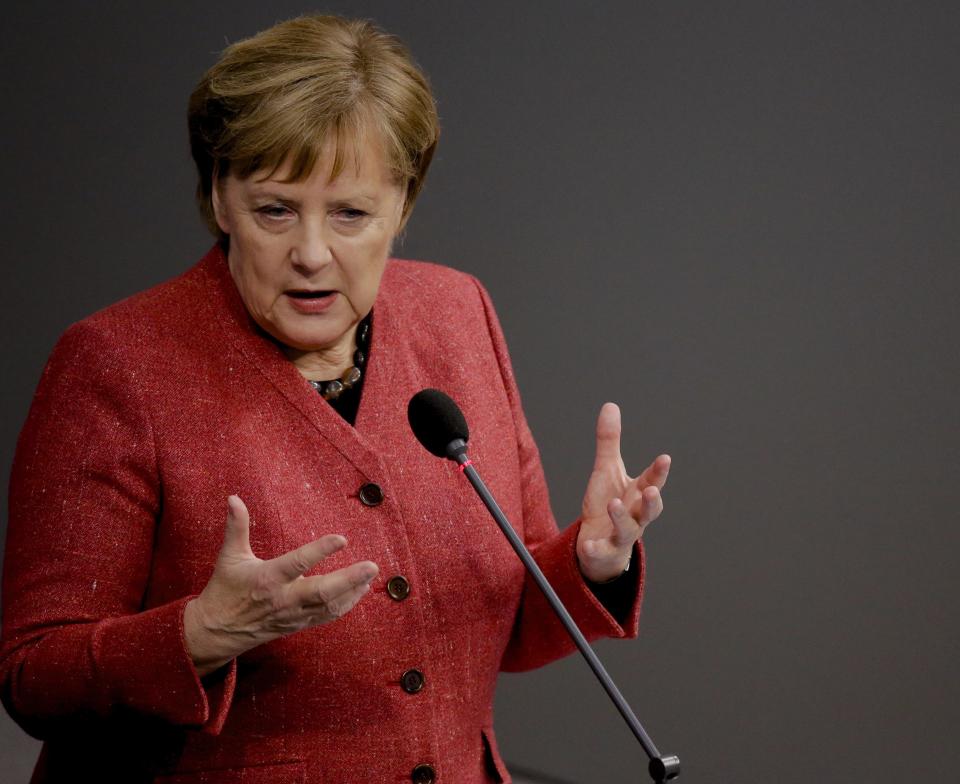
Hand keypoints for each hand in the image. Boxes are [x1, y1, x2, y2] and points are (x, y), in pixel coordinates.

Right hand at [183, 495, 377, 676]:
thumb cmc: (225, 589)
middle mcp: (284, 599)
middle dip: (349, 579)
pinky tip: (360, 591)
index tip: (342, 539)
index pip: (297, 564)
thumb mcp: (229, 556)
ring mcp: (293, 614)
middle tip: (372, 566)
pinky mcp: (299, 624)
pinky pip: (327, 616)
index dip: (320, 551)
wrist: (218, 631)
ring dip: (353, 591)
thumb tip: (233, 497)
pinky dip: (346, 604)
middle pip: (321, 592)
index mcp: (267, 579)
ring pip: (329, 607)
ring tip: (370, 575)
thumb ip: (236, 526)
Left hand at [576, 403, 670, 582]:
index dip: (658, 472)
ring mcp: (621, 535)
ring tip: (614, 505)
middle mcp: (635, 515)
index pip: (650, 481)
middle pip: (649, 510)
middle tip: (651, 490)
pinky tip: (588, 545)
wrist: (601, 544)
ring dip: (622, 518)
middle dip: (652, 501)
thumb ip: (610, 441)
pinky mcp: (604, 550)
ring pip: (627, 530)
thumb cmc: (608, 502)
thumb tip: (610, 405)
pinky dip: (595, 549)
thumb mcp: (607, 470)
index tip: (664, 458)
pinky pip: (601, 551)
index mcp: (637, 494)